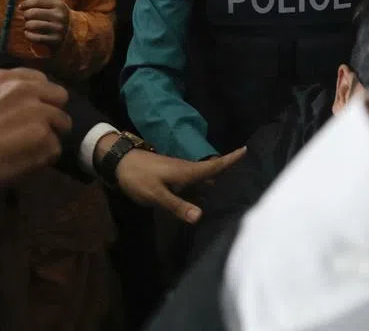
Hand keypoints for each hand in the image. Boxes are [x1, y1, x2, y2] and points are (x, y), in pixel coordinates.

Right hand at [0, 69, 70, 194]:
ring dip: (48, 138)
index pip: (43, 81)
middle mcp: (27, 90)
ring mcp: (38, 112)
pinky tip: (23, 162)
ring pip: (61, 124)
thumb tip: (34, 101)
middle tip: (36, 132)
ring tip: (26, 150)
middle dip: (52, 114)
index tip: (32, 112)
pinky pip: (55, 149)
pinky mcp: (44, 137)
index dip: (41, 99)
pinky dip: (43, 159)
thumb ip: (9, 93)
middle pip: (60, 97)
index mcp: (8, 77)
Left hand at [20, 0, 69, 46]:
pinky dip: (28, 35)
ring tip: (28, 25)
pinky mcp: (55, 40)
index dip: (26, 3)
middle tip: (26, 17)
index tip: (20, 7)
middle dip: (26, 15)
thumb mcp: (53, 3)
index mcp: (58, 4)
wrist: (70, 34)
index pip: (37, 1)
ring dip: (27, 26)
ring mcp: (58, 29)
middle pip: (33, 13)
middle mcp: (59, 16)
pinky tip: (28, 33)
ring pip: (33, 25)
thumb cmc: (57, 15)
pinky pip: (35, 38)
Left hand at [104, 140, 246, 222]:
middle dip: (229, 174)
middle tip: (249, 181)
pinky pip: (194, 184)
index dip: (231, 159)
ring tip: (233, 193)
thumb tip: (200, 217)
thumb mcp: (156, 195)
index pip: (214, 165)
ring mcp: (179, 174)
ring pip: (203, 179)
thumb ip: (177, 206)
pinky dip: (203, 189)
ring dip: (217, 183)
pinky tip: (205, 200)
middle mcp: (187, 171)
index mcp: (187, 172)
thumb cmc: (138, 177)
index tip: (247, 150)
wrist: (119, 163)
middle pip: (213, 173)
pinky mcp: (172, 178)